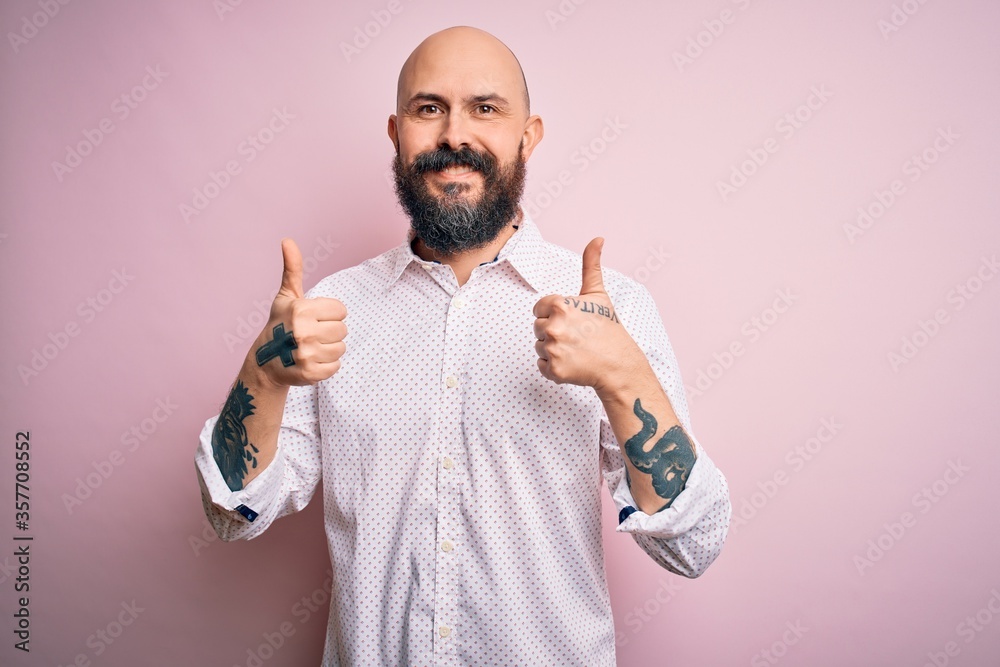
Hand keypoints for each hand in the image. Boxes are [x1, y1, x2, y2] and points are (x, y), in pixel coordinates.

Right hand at [251, 238, 346, 386]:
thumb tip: (287, 240)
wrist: (265, 362)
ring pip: (341, 348)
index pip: (341, 310)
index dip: (329, 314)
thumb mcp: (286, 296)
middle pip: (343, 329)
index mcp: (301, 310)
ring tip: (311, 348)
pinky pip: (336, 366)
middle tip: (311, 335)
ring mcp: (306, 354)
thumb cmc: (280, 324)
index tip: (313, 319)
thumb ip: (292, 268)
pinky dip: (326, 366)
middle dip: (330, 332)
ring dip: (329, 349)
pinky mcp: (310, 373)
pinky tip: (311, 361)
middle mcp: (303, 331)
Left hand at [532, 237, 642, 388]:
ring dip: (553, 349)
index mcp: (560, 305)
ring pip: (539, 346)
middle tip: (576, 336)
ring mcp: (553, 349)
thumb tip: (597, 240)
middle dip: (554, 331)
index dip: (554, 314)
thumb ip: (591, 265)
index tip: (571, 320)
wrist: (619, 364)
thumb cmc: (608, 329)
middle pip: (538, 327)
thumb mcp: (598, 294)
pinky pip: (541, 365)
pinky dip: (554, 366)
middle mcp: (554, 326)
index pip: (539, 308)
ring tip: (575, 350)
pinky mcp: (554, 370)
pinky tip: (572, 362)